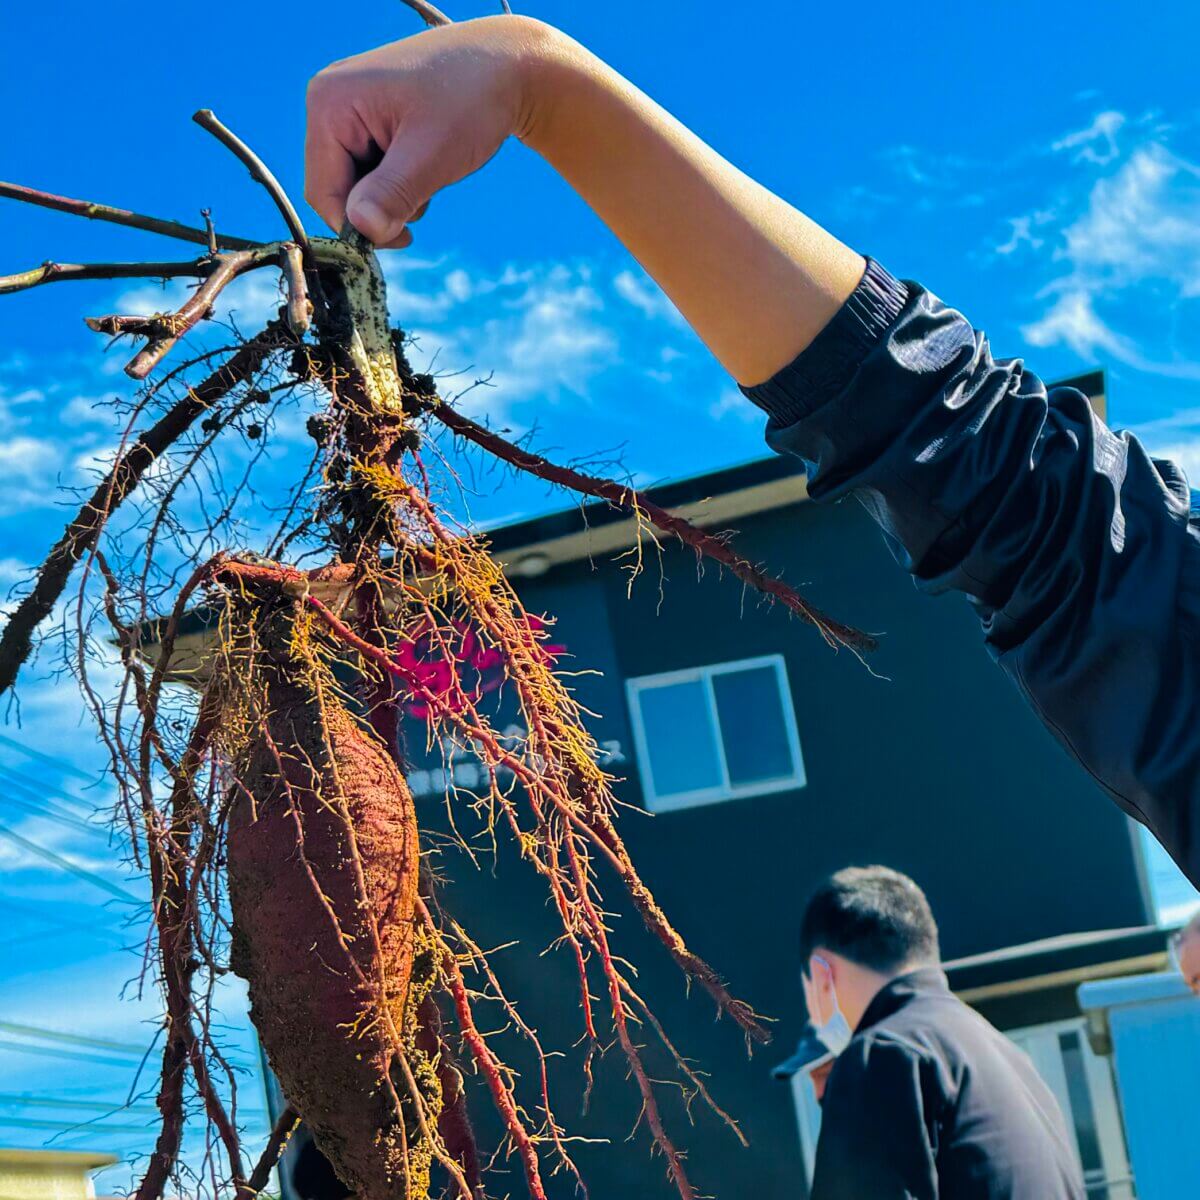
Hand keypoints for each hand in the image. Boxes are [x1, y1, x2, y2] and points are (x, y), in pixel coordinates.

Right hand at [305, 16, 558, 246]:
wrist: (508, 67)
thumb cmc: (471, 100)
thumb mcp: (431, 154)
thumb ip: (392, 194)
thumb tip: (363, 230)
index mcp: (330, 104)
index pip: (323, 192)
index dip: (358, 227)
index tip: (403, 239)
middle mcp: (330, 102)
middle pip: (337, 189)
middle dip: (380, 208)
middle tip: (424, 201)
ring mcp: (351, 109)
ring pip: (359, 184)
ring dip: (394, 197)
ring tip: (431, 173)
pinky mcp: (372, 119)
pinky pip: (374, 170)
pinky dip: (401, 182)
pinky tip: (428, 164)